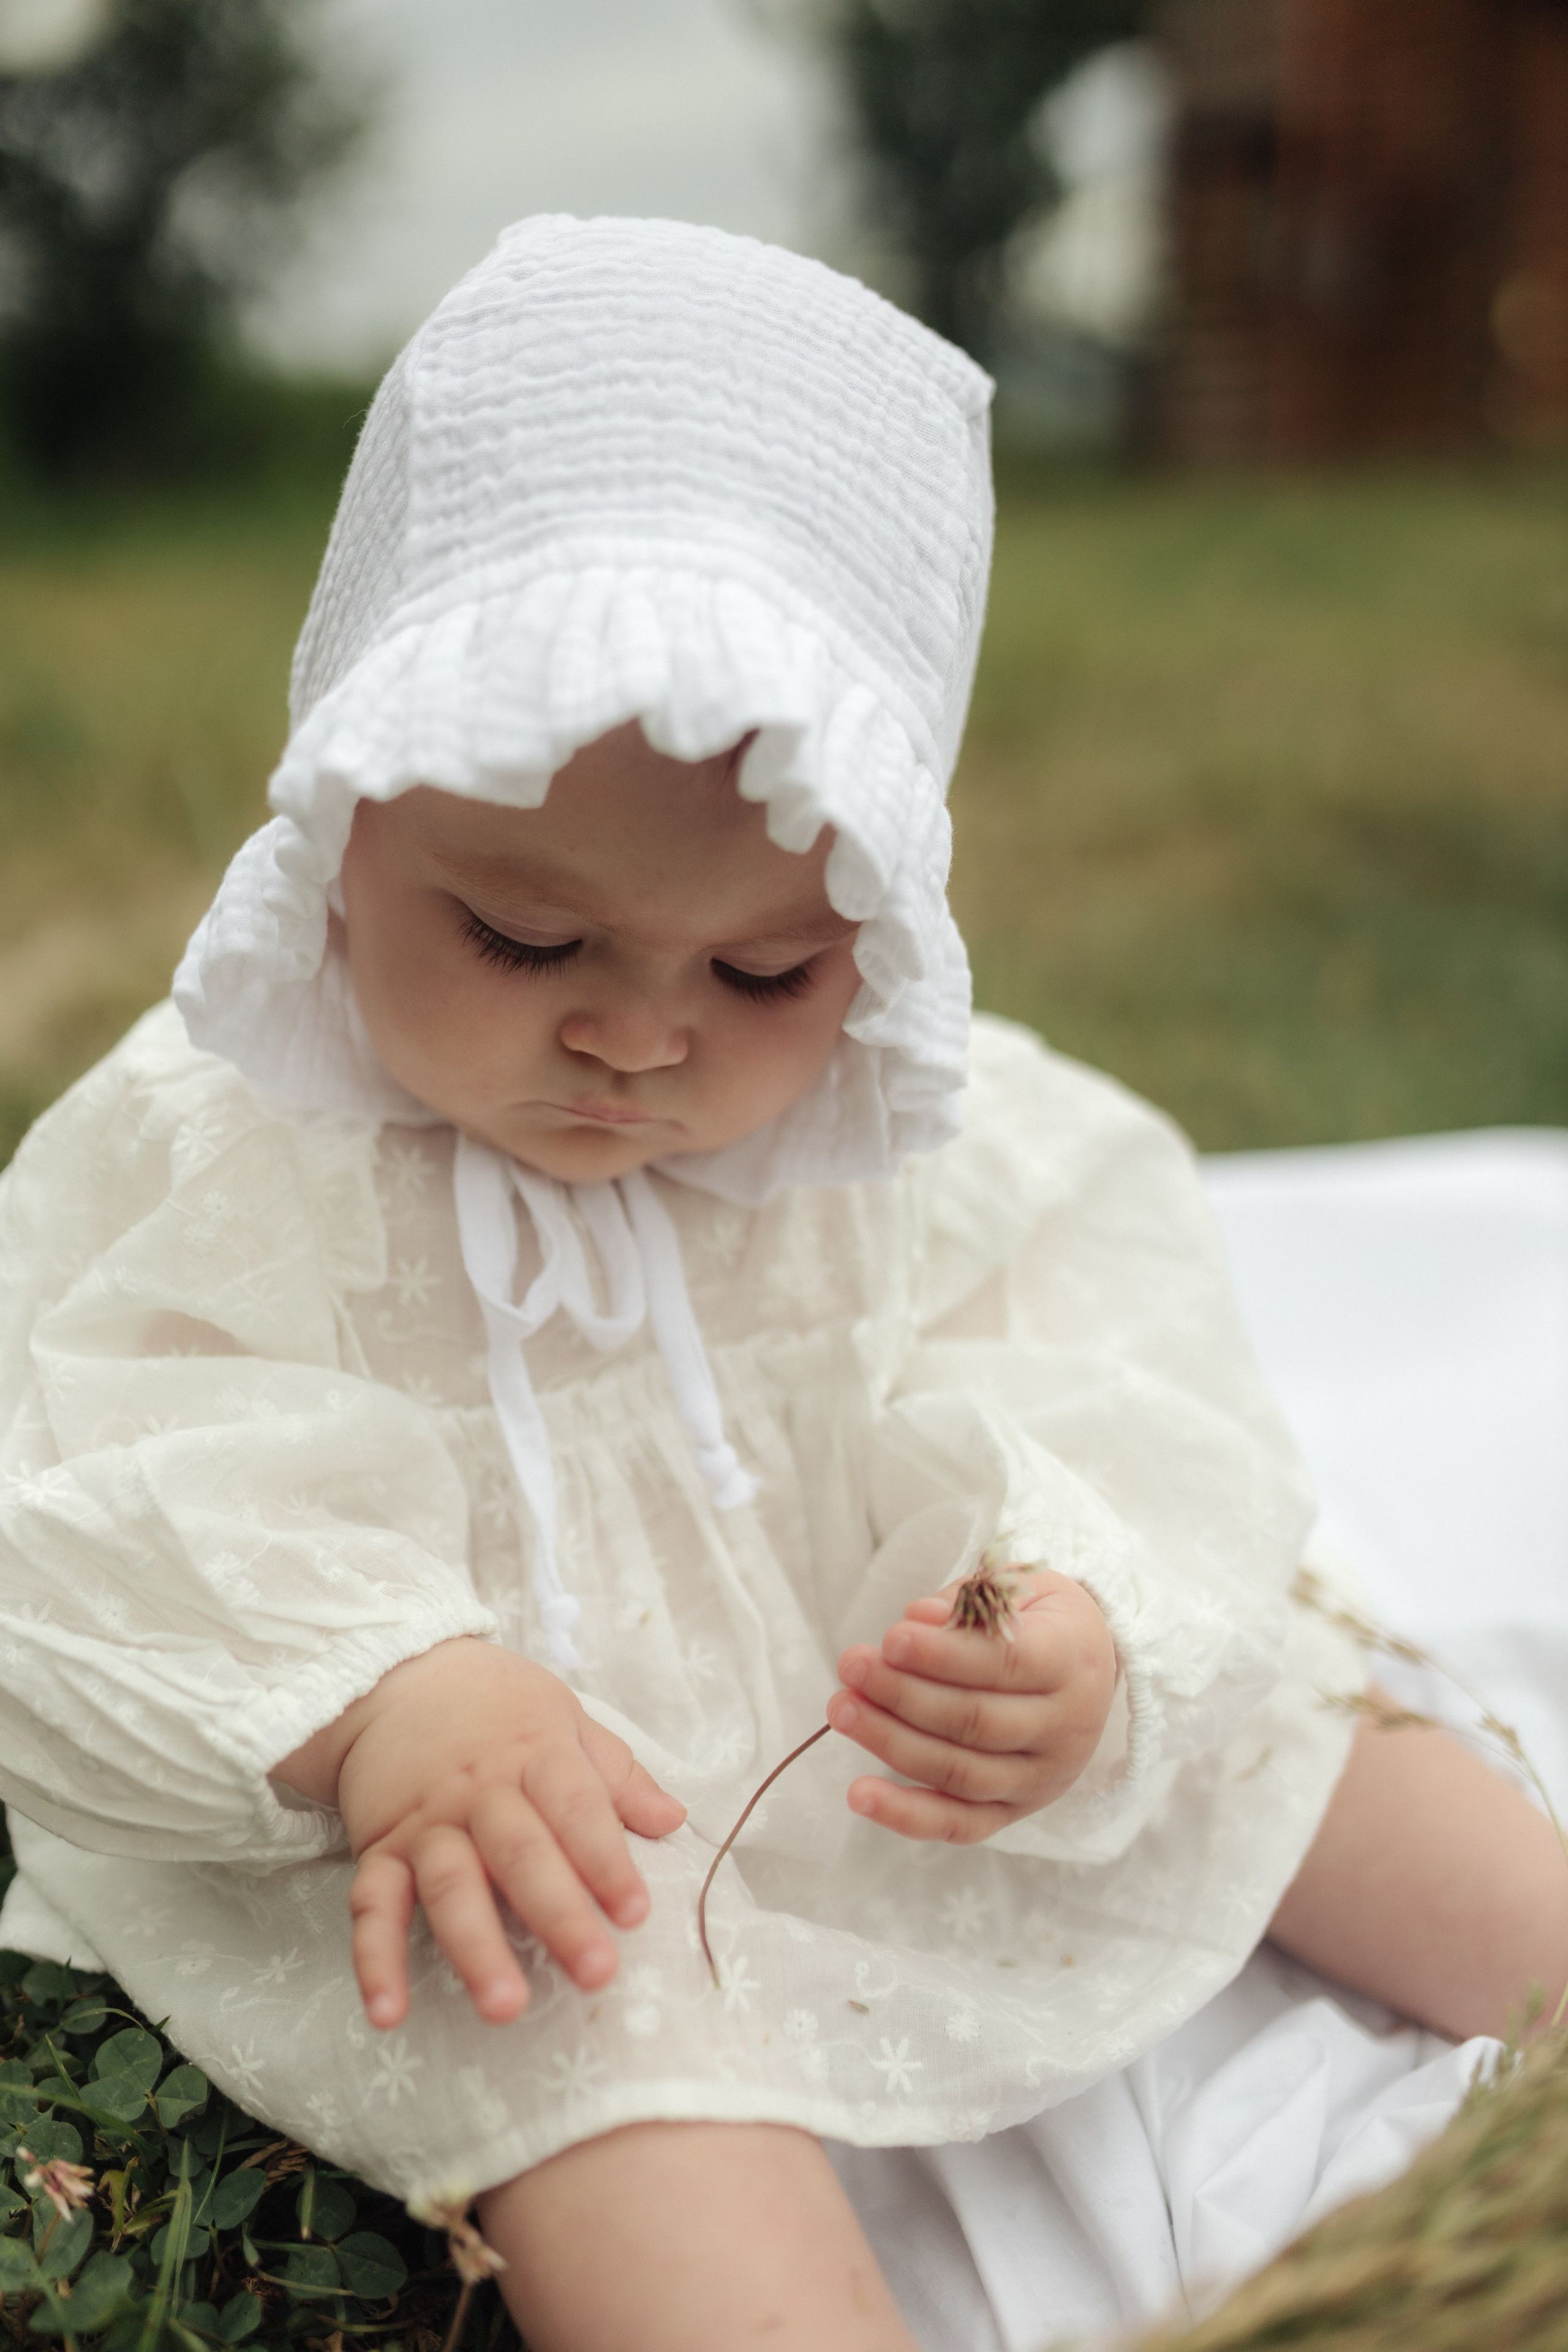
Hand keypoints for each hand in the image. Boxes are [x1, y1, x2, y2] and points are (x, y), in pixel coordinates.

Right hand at [273, 1638, 684, 2029]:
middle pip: (522, 1856)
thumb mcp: (564, 1718)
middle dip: (559, 1916)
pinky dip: (376, 1960)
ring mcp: (426, 1825)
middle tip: (595, 1973)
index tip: (636, 1913)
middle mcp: (480, 1792)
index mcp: (535, 1755)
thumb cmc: (496, 1705)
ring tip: (504, 2006)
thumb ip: (617, 1775)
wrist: (394, 1674)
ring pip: (451, 1888)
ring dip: (476, 1948)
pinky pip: (373, 1907)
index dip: (607, 1862)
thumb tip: (674, 1820)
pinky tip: (388, 2011)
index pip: (577, 1810)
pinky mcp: (379, 1850)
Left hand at [829, 1568, 1116, 1843]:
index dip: (945, 1655)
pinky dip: (907, 1815)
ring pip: (962, 1773)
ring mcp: (1041, 1778)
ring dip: (892, 1744)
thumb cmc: (1039, 1620)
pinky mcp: (1016, 1812)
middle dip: (904, 1695)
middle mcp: (1065, 1728)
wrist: (1088, 1669)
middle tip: (851, 1667)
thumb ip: (969, 1603)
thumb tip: (918, 1618)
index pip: (1007, 1664)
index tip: (891, 1639)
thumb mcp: (1019, 1588)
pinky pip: (960, 1825)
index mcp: (1072, 1662)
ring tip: (842, 1710)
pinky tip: (859, 1795)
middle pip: (977, 1721)